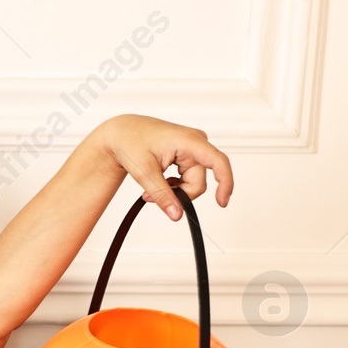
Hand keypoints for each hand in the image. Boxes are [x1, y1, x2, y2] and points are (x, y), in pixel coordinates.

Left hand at [96, 114, 233, 219]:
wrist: (122, 133)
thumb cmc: (131, 142)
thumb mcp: (144, 172)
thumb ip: (162, 195)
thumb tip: (177, 214)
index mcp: (190, 141)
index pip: (218, 162)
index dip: (225, 183)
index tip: (222, 202)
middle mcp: (196, 143)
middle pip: (198, 181)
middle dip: (178, 194)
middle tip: (151, 197)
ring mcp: (193, 148)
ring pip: (193, 182)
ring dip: (174, 190)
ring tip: (150, 189)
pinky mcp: (188, 154)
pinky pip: (188, 177)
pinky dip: (174, 185)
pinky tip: (159, 182)